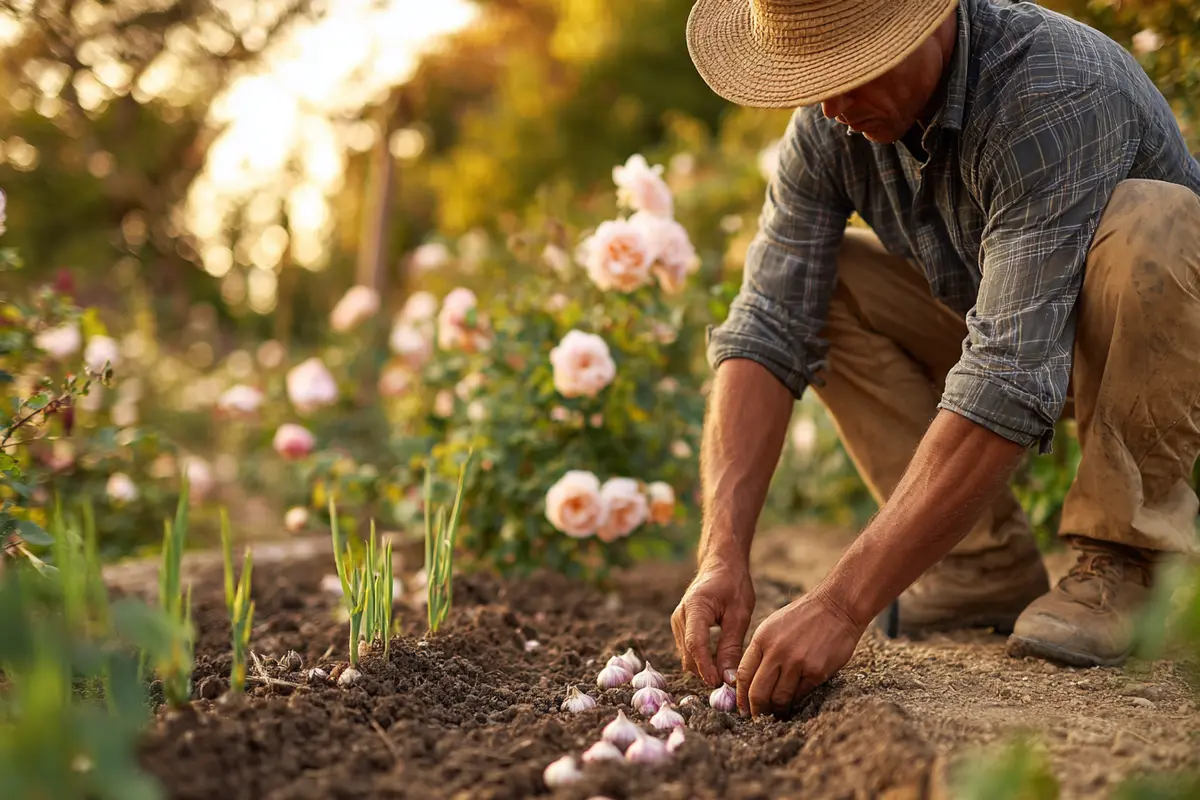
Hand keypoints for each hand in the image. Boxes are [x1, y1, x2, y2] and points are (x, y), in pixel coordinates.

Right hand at [671, 561, 755, 686]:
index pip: (696, 644)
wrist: (721, 566)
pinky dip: (702, 659)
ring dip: (705, 667)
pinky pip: (689, 650)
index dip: (705, 667)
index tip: (717, 684)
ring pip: (688, 655)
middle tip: (730, 685)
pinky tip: (720, 663)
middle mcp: (680, 616)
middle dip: (707, 671)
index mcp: (695, 607)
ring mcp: (678, 622)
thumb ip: (731, 647)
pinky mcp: (681, 627)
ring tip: (728, 675)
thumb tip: (727, 679)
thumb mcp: (739, 615)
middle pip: (689, 654)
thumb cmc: (733, 586)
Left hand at [736, 588, 865, 716]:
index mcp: (762, 639)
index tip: (742, 708)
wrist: (837, 607)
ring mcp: (796, 662)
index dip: (740, 696)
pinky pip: (800, 695)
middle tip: (757, 718)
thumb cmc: (804, 618)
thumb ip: (761, 651)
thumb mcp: (774, 627)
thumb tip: (748, 681)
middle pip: (757, 692)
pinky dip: (796, 701)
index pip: (743, 675)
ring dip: (777, 710)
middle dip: (755, 710)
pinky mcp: (816, 671)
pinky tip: (795, 702)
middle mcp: (776, 651)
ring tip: (777, 713)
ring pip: (779, 698)